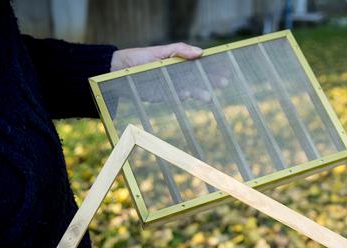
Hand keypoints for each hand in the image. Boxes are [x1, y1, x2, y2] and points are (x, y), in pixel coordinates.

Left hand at [110, 42, 227, 102]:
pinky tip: (187, 94)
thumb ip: (180, 50)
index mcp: (181, 62)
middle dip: (211, 81)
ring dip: (199, 92)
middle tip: (222, 83)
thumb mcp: (161, 50)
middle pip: (199, 79)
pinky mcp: (164, 96)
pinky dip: (182, 97)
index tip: (226, 70)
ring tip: (207, 95)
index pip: (201, 65)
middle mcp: (179, 76)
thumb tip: (200, 52)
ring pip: (191, 90)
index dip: (214, 68)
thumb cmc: (142, 57)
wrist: (121, 70)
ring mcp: (173, 87)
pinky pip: (176, 97)